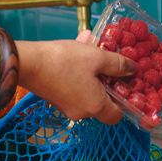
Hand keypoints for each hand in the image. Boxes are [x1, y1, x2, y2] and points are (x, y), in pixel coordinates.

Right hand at [18, 29, 135, 124]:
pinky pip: (73, 86)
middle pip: (101, 101)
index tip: (123, 83)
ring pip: (86, 89)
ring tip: (90, 44)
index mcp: (96, 107)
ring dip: (91, 70)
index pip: (117, 116)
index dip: (123, 101)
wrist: (28, 63)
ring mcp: (66, 106)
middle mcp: (81, 112)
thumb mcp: (97, 57)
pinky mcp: (54, 97)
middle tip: (107, 60)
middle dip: (106, 79)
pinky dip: (77, 72)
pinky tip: (75, 48)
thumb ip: (118, 65)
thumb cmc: (65, 61)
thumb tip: (134, 69)